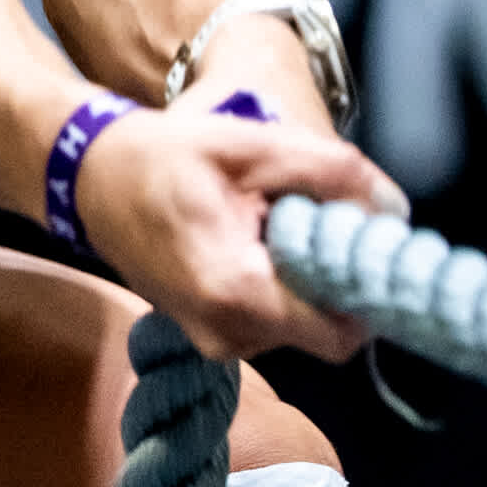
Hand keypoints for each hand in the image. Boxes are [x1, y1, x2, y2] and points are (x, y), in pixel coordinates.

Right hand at [70, 99, 404, 362]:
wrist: (93, 177)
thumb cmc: (168, 157)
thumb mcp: (256, 144)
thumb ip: (333, 174)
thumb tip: (393, 211)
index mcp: (238, 292)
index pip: (341, 335)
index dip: (367, 293)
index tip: (368, 249)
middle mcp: (227, 334)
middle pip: (324, 328)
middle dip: (333, 276)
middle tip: (316, 218)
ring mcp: (215, 342)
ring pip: (299, 324)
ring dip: (303, 276)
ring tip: (270, 221)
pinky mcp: (209, 336)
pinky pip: (271, 319)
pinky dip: (277, 283)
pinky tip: (251, 238)